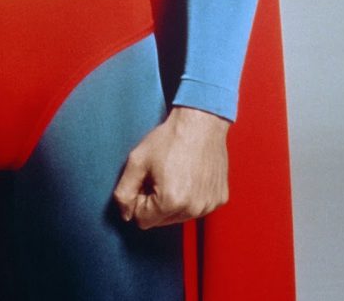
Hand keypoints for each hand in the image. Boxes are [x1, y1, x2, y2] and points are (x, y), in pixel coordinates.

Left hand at [113, 106, 228, 228]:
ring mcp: (208, 206)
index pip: (142, 220)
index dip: (139, 200)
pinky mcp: (219, 199)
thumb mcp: (137, 160)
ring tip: (175, 174)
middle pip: (161, 221)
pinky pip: (197, 208)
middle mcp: (192, 209)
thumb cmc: (169, 139)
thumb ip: (124, 191)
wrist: (200, 123)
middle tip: (159, 175)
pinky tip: (190, 175)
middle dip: (155, 203)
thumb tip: (126, 215)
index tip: (146, 180)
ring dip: (173, 202)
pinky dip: (191, 197)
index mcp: (170, 202)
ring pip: (179, 217)